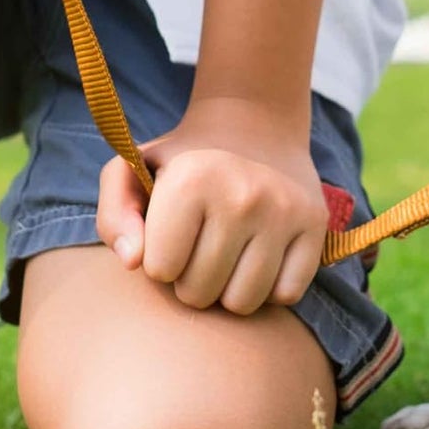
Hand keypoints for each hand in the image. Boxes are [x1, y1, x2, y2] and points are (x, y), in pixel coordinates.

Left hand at [96, 97, 328, 314]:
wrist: (255, 126)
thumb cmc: (184, 161)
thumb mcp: (131, 171)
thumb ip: (113, 216)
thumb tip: (132, 262)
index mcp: (191, 181)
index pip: (160, 271)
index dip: (159, 260)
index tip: (170, 237)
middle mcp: (242, 196)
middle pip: (200, 293)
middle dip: (191, 281)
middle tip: (199, 249)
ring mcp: (284, 211)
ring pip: (244, 302)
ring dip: (229, 291)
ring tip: (227, 259)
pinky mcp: (315, 226)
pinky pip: (287, 294)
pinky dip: (270, 288)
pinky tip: (260, 259)